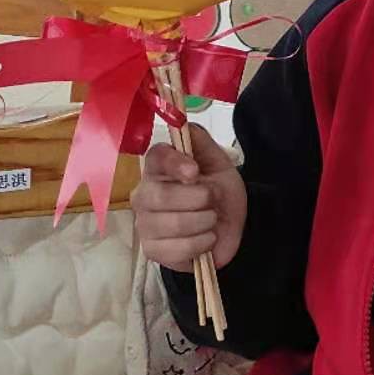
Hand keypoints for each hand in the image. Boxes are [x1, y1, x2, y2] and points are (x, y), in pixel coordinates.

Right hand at [130, 124, 246, 272]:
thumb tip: (183, 123)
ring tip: (211, 219)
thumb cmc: (218, 192)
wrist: (229, 226)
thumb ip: (200, 142)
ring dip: (205, 222)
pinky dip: (202, 243)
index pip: (156, 158)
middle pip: (160, 196)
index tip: (195, 172)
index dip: (176, 163)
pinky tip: (206, 239)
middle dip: (199, 199)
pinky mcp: (152, 251)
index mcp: (158, 168)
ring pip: (173, 224)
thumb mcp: (218, 163)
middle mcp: (144, 194)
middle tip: (212, 200)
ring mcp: (144, 224)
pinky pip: (178, 249)